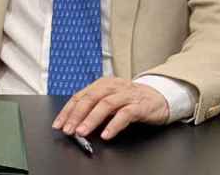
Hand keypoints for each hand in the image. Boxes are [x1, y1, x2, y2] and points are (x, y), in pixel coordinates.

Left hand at [52, 77, 169, 139]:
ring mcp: (126, 95)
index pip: (80, 96)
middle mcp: (112, 87)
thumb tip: (75, 122)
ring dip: (91, 119)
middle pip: (90, 99)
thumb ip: (94, 108)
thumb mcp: (110, 100)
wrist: (160, 96)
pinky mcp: (139, 105)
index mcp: (102, 84)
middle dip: (77, 115)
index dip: (67, 111)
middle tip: (69, 129)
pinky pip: (125, 114)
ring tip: (82, 132)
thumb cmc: (131, 99)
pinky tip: (106, 134)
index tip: (59, 124)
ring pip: (105, 105)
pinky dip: (113, 125)